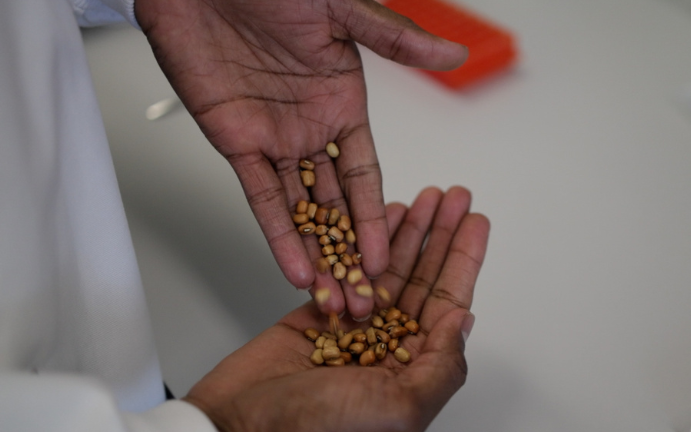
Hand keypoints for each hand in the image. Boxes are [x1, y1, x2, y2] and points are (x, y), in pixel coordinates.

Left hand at [134, 0, 467, 317]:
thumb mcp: (342, 10)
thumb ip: (395, 41)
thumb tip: (454, 52)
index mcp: (344, 105)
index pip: (367, 174)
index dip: (376, 219)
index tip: (386, 260)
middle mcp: (312, 130)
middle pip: (336, 204)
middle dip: (348, 253)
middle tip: (361, 297)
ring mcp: (275, 140)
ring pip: (300, 210)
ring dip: (315, 254)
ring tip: (331, 297)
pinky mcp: (236, 143)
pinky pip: (259, 196)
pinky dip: (276, 232)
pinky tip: (295, 267)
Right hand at [183, 187, 487, 431]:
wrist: (241, 427)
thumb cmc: (318, 430)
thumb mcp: (399, 407)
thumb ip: (440, 366)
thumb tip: (463, 322)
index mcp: (413, 370)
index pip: (447, 303)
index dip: (463, 260)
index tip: (475, 222)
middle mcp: (388, 346)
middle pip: (422, 278)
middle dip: (440, 235)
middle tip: (455, 196)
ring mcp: (354, 328)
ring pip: (389, 269)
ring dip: (409, 232)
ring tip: (426, 197)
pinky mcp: (317, 315)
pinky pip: (348, 270)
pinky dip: (364, 242)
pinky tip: (381, 217)